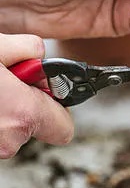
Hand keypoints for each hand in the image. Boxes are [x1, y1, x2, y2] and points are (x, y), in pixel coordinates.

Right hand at [0, 33, 73, 157]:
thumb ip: (28, 48)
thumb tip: (38, 52)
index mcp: (23, 114)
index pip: (65, 128)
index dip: (57, 109)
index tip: (45, 94)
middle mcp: (8, 138)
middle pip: (35, 127)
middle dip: (25, 107)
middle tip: (8, 84)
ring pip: (10, 131)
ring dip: (4, 112)